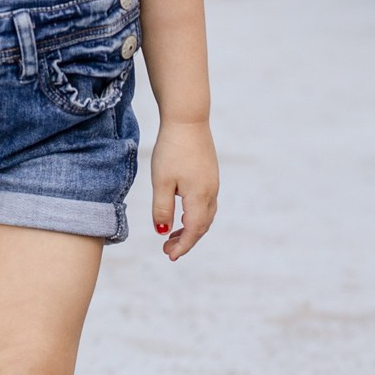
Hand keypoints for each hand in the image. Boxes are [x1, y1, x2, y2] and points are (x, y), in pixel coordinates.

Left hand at [149, 119, 218, 261]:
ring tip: (172, 234)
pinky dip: (195, 214)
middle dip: (186, 240)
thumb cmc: (172, 149)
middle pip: (202, 225)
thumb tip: (163, 232)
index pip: (193, 230)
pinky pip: (206, 202)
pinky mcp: (210, 173)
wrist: (187, 119)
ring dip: (191, 228)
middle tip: (167, 249)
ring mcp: (212, 182)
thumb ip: (162, 209)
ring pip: (205, 214)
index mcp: (199, 196)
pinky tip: (182, 212)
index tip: (169, 255)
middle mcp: (211, 192)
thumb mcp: (161, 181)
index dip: (182, 246)